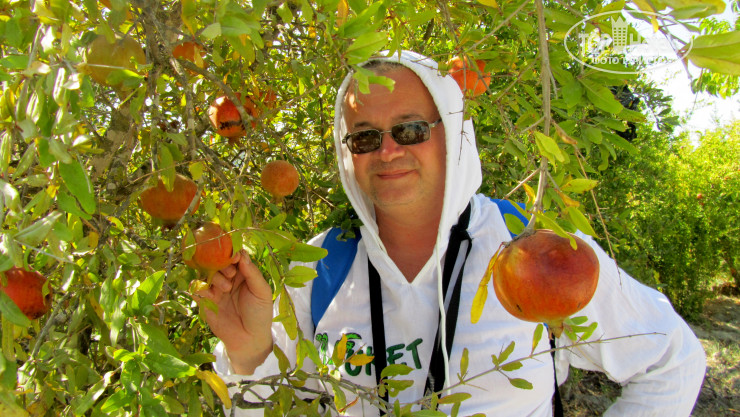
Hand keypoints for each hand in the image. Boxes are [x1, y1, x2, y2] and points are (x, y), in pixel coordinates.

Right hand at [197, 250, 273, 373]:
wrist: (249, 340)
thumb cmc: (259, 314)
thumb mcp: (262, 292)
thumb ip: (252, 273)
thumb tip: (241, 254)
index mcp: (243, 273)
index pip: (234, 256)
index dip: (232, 253)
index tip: (234, 256)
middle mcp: (228, 278)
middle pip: (218, 261)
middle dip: (222, 264)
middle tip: (230, 273)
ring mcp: (215, 289)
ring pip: (206, 273)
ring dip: (214, 276)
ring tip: (226, 288)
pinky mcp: (205, 301)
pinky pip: (196, 289)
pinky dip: (199, 287)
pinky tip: (209, 292)